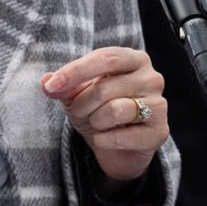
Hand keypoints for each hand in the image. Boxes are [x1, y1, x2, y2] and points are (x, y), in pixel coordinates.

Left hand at [43, 47, 169, 181]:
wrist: (118, 148)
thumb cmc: (99, 111)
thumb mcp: (76, 95)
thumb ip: (63, 87)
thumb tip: (46, 82)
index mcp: (134, 59)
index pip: (106, 57)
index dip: (76, 70)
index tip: (52, 84)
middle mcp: (151, 78)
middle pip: (105, 87)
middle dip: (81, 104)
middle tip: (78, 112)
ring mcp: (159, 105)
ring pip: (116, 110)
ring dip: (95, 121)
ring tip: (96, 124)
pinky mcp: (159, 132)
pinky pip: (123, 136)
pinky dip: (104, 140)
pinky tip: (104, 139)